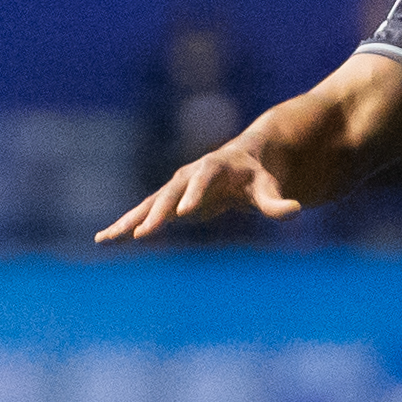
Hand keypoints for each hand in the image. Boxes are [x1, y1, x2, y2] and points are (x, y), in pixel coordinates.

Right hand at [96, 143, 301, 241]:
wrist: (242, 162)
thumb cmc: (257, 175)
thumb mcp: (268, 187)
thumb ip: (276, 201)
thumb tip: (296, 209)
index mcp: (216, 167)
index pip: (204, 178)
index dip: (194, 193)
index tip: (184, 212)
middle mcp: (190, 175)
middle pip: (170, 193)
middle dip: (156, 213)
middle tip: (141, 233)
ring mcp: (175, 187)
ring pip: (150, 204)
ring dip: (128, 220)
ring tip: (106, 239)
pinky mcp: (168, 200)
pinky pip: (144, 213)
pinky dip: (126, 224)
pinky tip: (105, 239)